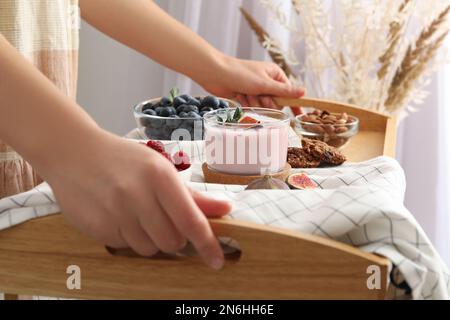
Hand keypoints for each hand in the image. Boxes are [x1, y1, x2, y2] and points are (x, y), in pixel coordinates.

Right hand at [44, 131, 230, 269]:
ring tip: (139, 215)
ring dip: (152, 240)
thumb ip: (193, 195)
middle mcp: (137, 195)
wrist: (74, 153)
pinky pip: (125, 247)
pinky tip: (119, 216)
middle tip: (165, 221)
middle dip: (176, 239)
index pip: (191, 220)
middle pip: (172, 241)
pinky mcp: (97, 227)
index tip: (217, 260)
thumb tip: (225, 208)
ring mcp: (115, 213)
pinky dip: (129, 237)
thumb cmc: (124, 160)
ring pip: (149, 249)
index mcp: (159, 176)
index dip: (207, 244)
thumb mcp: (161, 168)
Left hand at [199, 55, 304, 107]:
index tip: (299, 115)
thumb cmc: (240, 74)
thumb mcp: (264, 84)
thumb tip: (304, 92)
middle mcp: (267, 82)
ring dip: (252, 102)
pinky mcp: (246, 95)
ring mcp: (256, 89)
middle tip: (258, 96)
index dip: (294, 104)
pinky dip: (245, 103)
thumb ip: (284, 91)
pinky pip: (251, 107)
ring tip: (244, 93)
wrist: (215, 73)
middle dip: (265, 102)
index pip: (289, 92)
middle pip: (275, 103)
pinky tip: (238, 95)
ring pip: (262, 106)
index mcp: (275, 75)